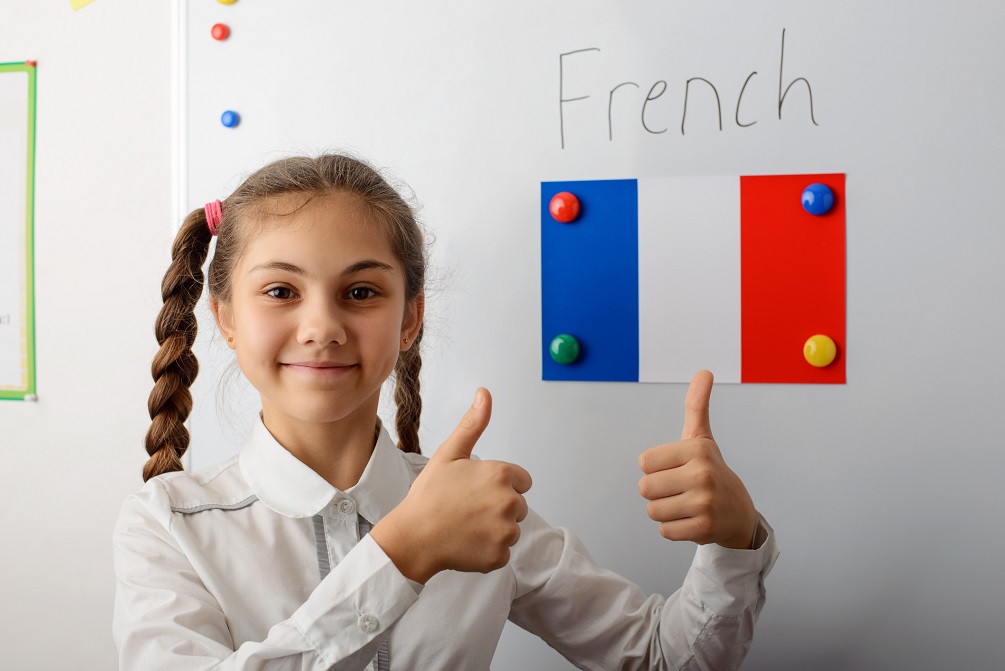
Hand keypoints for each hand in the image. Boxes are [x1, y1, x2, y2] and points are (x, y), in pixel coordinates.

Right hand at [371, 388, 531, 582]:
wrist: (412, 537)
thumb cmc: (428, 495)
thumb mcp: (449, 453)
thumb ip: (473, 424)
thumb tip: (484, 393)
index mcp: (501, 474)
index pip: (521, 481)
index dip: (500, 485)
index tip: (476, 490)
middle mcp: (510, 502)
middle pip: (518, 505)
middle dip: (498, 507)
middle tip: (467, 508)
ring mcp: (506, 531)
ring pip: (511, 528)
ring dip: (495, 529)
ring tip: (465, 526)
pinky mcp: (499, 556)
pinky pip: (502, 552)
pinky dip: (488, 550)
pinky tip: (467, 543)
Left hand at [637, 370, 756, 548]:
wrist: (739, 513)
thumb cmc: (711, 471)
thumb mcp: (702, 437)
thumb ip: (696, 405)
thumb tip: (704, 371)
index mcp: (697, 449)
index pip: (644, 463)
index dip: (655, 469)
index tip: (677, 469)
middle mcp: (702, 474)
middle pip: (645, 488)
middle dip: (657, 493)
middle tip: (680, 490)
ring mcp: (705, 502)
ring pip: (653, 511)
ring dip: (664, 511)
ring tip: (686, 505)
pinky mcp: (704, 528)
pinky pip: (664, 530)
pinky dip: (673, 528)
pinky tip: (691, 520)